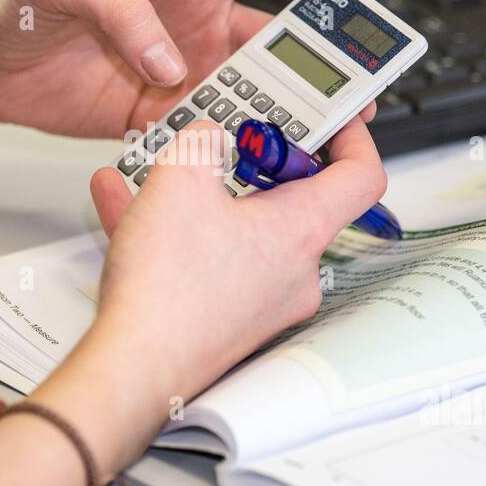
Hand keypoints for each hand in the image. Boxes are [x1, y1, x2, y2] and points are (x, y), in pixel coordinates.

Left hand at [0, 0, 388, 137]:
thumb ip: (118, 9)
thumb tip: (169, 62)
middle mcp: (195, 23)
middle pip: (282, 40)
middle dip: (326, 66)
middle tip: (357, 98)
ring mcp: (179, 73)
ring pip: (253, 94)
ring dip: (284, 117)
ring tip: (313, 144)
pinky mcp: (155, 117)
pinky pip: (208, 136)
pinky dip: (231, 153)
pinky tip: (250, 171)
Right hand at [81, 115, 387, 407]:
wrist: (134, 366)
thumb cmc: (168, 293)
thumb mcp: (179, 179)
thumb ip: (202, 140)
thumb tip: (209, 136)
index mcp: (301, 230)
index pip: (361, 176)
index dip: (351, 136)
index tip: (330, 119)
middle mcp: (293, 270)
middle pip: (294, 199)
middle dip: (254, 163)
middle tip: (227, 140)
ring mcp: (262, 299)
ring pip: (238, 228)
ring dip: (201, 194)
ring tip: (157, 168)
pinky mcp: (226, 318)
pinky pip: (206, 257)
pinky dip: (173, 229)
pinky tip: (124, 203)